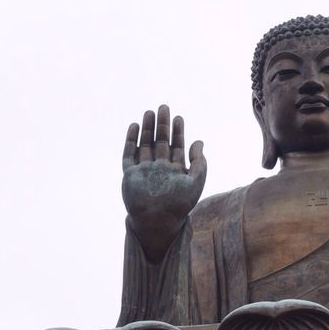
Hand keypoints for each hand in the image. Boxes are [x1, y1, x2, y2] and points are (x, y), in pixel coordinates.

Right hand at [122, 105, 206, 261]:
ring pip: (145, 145)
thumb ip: (199, 163)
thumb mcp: (195, 183)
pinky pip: (129, 155)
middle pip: (160, 142)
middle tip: (164, 107)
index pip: (177, 146)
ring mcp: (144, 171)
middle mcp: (159, 169)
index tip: (178, 117)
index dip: (178, 132)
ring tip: (149, 112)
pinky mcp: (130, 175)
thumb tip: (199, 141)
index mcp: (175, 171)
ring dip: (147, 129)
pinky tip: (134, 126)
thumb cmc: (179, 206)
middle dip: (162, 125)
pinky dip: (131, 141)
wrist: (157, 222)